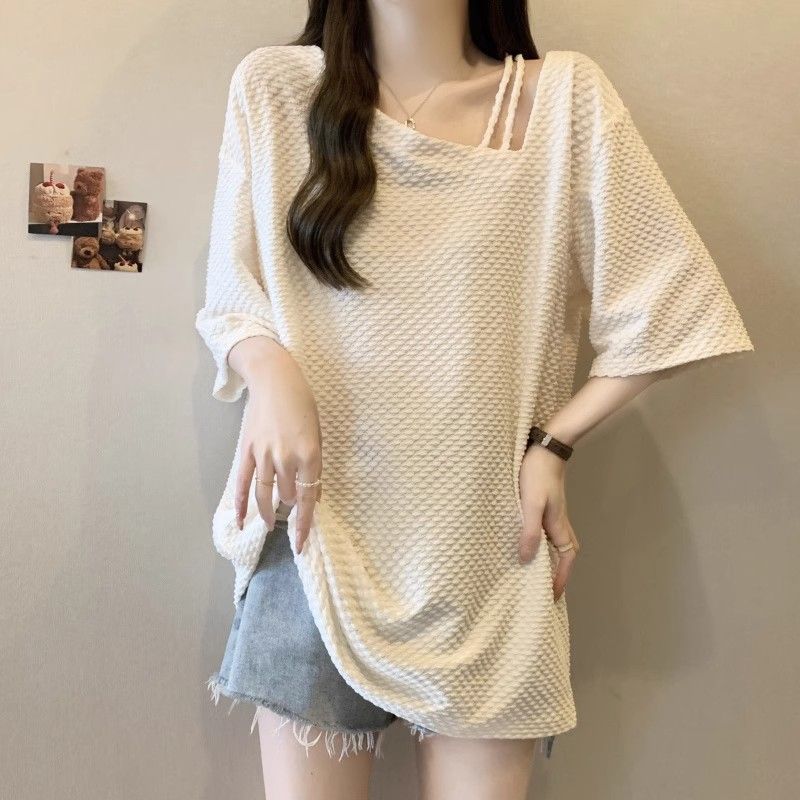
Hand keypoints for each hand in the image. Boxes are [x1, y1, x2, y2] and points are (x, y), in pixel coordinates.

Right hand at [231, 341, 321, 552]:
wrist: (275, 379)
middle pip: (286, 496)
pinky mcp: (246, 450)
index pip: (307, 498)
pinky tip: (240, 520)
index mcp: (310, 454)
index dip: (304, 524)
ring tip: (270, 525)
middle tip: (291, 514)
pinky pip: (241, 482)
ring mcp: (263, 455)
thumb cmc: (302, 404)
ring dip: (267, 512)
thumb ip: (315, 467)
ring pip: (264, 493)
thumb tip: (313, 497)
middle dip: (290, 507)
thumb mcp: (318, 434)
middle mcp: (286, 458)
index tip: (301, 544)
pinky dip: (239, 503)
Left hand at [517, 444, 579, 601]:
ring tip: (537, 571)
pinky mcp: (547, 505)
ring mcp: (554, 514)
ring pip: (558, 543)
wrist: (544, 449)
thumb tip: (527, 559)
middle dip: (560, 572)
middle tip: (547, 588)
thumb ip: (529, 531)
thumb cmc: (537, 475)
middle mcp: (559, 523)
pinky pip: (549, 531)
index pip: (566, 560)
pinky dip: (544, 543)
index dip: (560, 579)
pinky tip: (530, 541)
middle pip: (566, 554)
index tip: (552, 596)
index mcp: (558, 526)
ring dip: (552, 558)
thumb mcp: (530, 505)